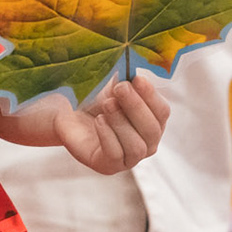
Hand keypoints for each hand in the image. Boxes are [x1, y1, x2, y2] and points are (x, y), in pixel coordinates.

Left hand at [53, 77, 170, 174]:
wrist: (69, 114)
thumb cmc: (97, 98)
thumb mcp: (116, 85)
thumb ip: (131, 79)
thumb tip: (141, 65)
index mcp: (155, 121)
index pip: (162, 112)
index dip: (151, 96)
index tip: (137, 79)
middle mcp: (148, 142)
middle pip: (152, 129)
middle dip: (136, 107)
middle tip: (119, 89)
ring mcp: (130, 158)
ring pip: (137, 145)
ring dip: (122, 123)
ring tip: (107, 105)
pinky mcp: (109, 166)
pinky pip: (116, 154)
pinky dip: (108, 135)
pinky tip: (99, 120)